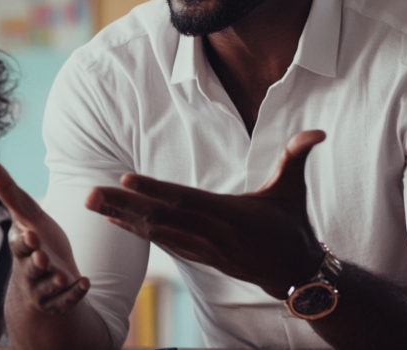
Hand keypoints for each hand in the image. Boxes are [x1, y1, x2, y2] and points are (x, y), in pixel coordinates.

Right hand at [0, 160, 89, 314]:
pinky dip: (75, 294)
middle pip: (30, 268)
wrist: (43, 278)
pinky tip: (85, 283)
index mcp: (21, 246)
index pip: (19, 244)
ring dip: (53, 281)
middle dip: (35, 263)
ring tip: (61, 276)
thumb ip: (9, 191)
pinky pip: (65, 301)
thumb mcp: (25, 215)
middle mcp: (29, 268)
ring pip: (46, 287)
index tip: (30, 234)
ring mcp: (42, 287)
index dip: (24, 240)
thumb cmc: (33, 239)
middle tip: (42, 258)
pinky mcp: (58, 301)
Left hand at [85, 130, 326, 299]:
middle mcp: (209, 234)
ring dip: (120, 218)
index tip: (124, 180)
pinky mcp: (198, 256)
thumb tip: (318, 132)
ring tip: (90, 204)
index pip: (185, 200)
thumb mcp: (294, 190)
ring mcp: (201, 248)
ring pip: (154, 232)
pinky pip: (161, 243)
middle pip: (158, 217)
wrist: (296, 275)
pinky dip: (136, 232)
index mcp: (228, 215)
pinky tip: (115, 222)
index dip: (154, 191)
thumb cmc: (292, 227)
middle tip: (87, 195)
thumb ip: (298, 157)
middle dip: (120, 206)